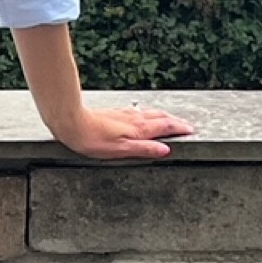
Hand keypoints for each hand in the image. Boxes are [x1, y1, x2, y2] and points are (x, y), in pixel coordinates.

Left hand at [50, 101, 194, 159]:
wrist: (71, 120)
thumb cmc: (91, 138)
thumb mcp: (120, 150)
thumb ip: (143, 149)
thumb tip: (165, 150)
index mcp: (138, 129)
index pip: (165, 127)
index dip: (179, 128)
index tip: (191, 130)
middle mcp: (134, 119)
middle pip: (160, 118)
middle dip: (175, 122)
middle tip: (186, 125)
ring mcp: (124, 114)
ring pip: (150, 113)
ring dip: (163, 117)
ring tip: (170, 120)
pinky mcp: (115, 113)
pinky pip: (139, 112)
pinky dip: (149, 114)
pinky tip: (143, 116)